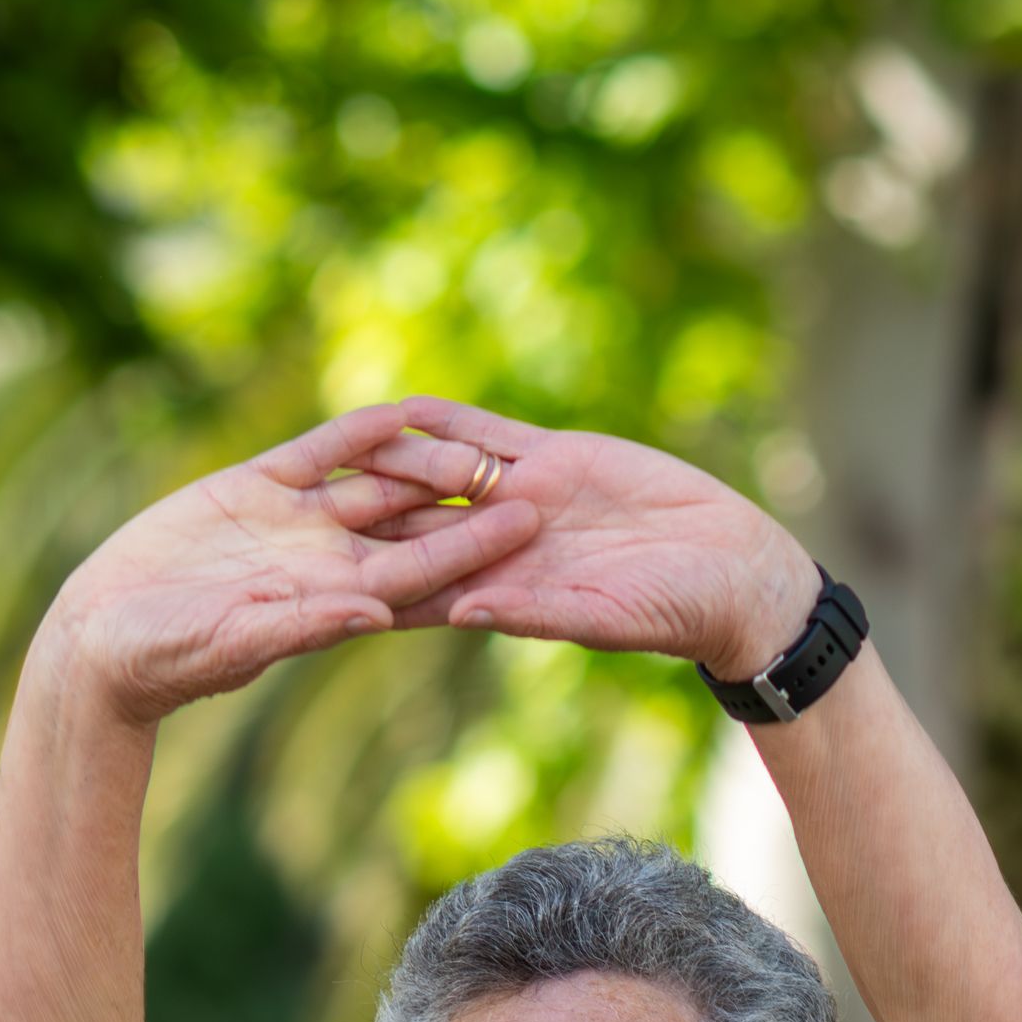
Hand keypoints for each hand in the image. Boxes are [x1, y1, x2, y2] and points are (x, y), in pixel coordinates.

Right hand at [38, 408, 539, 723]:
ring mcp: (296, 519)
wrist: (109, 635)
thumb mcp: (241, 641)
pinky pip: (322, 451)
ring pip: (377, 479)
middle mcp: (329, 558)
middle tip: (534, 471)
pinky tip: (402, 409)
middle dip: (471, 500)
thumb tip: (375, 611)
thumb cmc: (174, 659)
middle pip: (415, 521)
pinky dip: (359, 431)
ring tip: (481, 439)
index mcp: (339, 602)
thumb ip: (307, 624)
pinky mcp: (257, 486)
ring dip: (427, 460)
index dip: (478, 547)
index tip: (531, 525)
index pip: (424, 571)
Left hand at [351, 403, 820, 685]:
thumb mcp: (604, 615)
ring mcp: (525, 500)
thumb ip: (536, 611)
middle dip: (360, 524)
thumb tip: (462, 612)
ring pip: (441, 477)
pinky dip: (443, 421)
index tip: (312, 591)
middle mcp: (504, 549)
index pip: (421, 595)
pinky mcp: (552, 459)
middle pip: (417, 533)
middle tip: (291, 516)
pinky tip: (397, 406)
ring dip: (389, 464)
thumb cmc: (675, 612)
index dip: (368, 590)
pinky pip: (484, 433)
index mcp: (506, 595)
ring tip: (325, 452)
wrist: (730, 568)